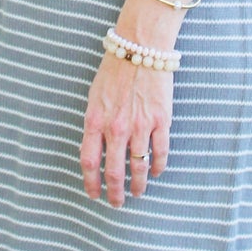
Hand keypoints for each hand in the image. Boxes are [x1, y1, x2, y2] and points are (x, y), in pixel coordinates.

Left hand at [80, 52, 172, 208]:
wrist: (140, 48)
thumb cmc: (114, 70)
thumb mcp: (94, 97)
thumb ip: (94, 124)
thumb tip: (97, 151)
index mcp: (95, 121)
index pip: (89, 162)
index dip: (91, 183)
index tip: (94, 195)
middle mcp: (116, 128)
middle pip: (114, 171)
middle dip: (115, 193)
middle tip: (117, 203)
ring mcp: (140, 126)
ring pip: (139, 167)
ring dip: (138, 185)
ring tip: (137, 193)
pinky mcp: (161, 121)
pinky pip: (159, 152)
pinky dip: (158, 167)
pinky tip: (155, 172)